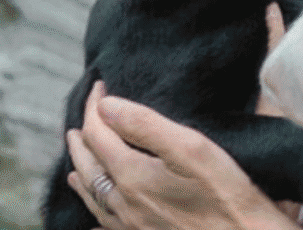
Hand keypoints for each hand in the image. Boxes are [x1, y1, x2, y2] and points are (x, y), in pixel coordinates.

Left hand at [66, 3, 301, 229]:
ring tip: (76, 164)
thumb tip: (107, 106)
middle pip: (89, 167)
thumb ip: (146, 125)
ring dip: (83, 175)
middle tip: (85, 118)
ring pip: (94, 198)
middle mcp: (123, 203)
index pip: (99, 133)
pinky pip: (107, 227)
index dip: (96, 107)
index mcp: (132, 175)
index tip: (100, 85)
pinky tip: (95, 222)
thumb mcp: (192, 147)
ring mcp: (131, 226)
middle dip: (84, 138)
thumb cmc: (225, 193)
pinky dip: (96, 215)